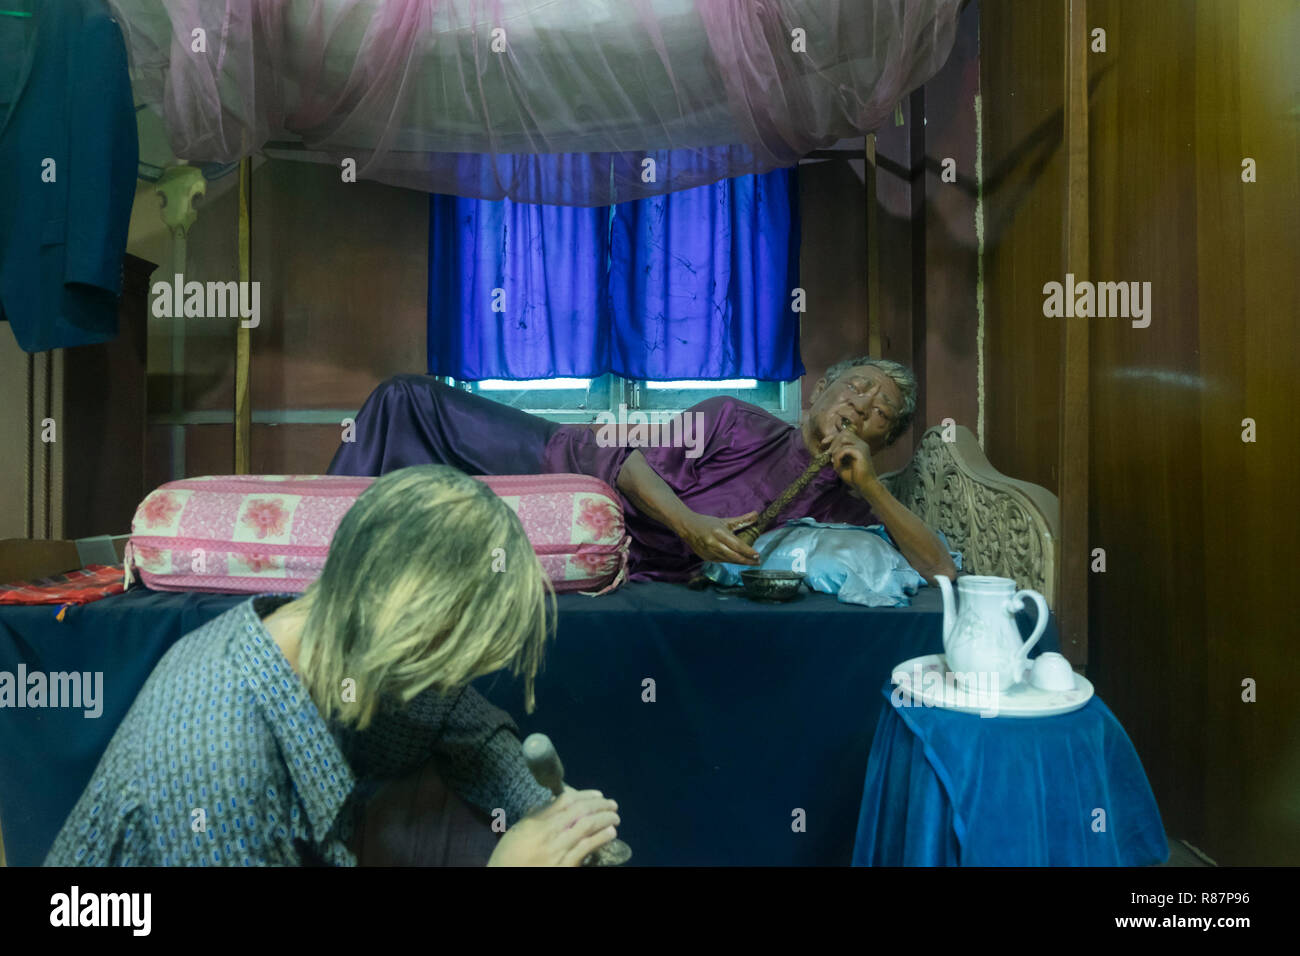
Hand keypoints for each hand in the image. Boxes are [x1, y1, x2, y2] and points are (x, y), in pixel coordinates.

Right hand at [487, 788, 619, 866]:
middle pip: (579, 812)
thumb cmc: (509, 856)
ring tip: (615, 817)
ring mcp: (557, 850)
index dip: (585, 795)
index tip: (597, 795)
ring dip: (604, 820)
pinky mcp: (565, 865)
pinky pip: (586, 849)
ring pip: (586, 828)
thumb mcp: (517, 831)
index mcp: (536, 823)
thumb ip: (536, 815)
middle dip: (599, 805)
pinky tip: (610, 833)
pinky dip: (601, 838)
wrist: (505, 877)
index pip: (564, 801)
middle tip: (612, 804)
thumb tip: (554, 801)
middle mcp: (548, 833)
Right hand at [674, 510, 760, 564]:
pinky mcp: (706, 558)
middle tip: (758, 562)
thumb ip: (742, 520)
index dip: (748, 551)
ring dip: (740, 562)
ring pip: (728, 560)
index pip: (737, 545)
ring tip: (751, 562)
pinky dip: (731, 561)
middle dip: (747, 560)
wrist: (687, 527)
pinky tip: (739, 561)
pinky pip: (722, 561)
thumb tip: (756, 514)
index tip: (758, 555)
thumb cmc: (707, 523)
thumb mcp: (725, 520)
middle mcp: (714, 544)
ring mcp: (709, 552)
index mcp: (719, 532)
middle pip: (734, 556)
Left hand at [821, 428, 877, 490]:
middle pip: (844, 434)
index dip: (833, 437)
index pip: (845, 433)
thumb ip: (836, 454)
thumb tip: (827, 448)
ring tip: (833, 460)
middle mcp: (861, 443)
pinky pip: (844, 449)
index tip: (823, 443)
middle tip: (828, 454)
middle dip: (833, 443)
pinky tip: (838, 466)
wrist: (865, 486)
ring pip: (843, 440)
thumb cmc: (854, 477)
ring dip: (835, 450)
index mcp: (858, 445)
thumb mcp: (841, 463)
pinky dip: (838, 457)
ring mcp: (862, 446)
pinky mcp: (860, 452)